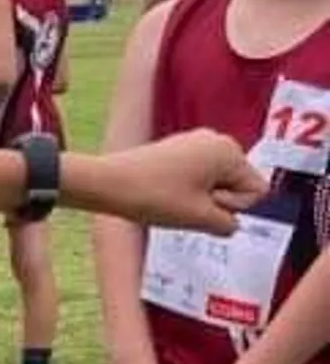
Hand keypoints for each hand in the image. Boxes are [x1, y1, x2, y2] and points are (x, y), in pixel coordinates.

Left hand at [88, 130, 265, 235]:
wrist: (107, 183)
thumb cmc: (154, 197)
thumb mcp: (200, 218)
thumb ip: (228, 223)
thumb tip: (232, 223)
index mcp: (229, 151)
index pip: (255, 191)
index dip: (232, 207)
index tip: (203, 203)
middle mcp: (217, 139)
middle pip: (237, 184)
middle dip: (217, 201)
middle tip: (186, 203)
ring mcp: (196, 141)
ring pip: (216, 183)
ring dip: (201, 198)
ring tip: (173, 198)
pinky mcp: (178, 149)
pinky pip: (198, 177)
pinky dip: (187, 190)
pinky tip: (165, 193)